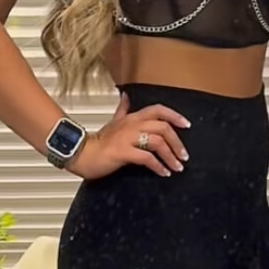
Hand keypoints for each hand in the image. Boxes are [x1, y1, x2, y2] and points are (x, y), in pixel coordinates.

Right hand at [69, 92, 190, 180]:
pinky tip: (163, 173)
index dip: (174, 116)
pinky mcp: (123, 152)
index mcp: (132, 118)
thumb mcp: (113, 122)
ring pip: (157, 142)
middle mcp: (131, 125)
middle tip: (184, 156)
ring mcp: (127, 138)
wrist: (81, 154)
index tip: (187, 125)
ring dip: (171, 156)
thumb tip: (126, 96)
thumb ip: (123, 109)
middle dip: (177, 142)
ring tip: (177, 167)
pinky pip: (146, 158)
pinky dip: (158, 166)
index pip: (158, 110)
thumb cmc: (98, 142)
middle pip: (163, 127)